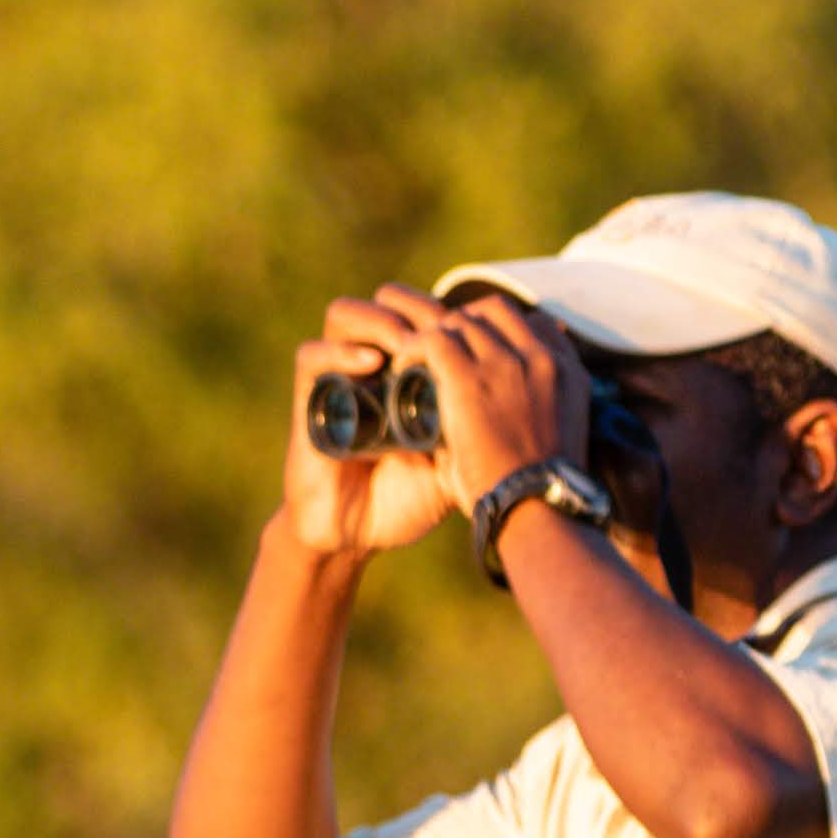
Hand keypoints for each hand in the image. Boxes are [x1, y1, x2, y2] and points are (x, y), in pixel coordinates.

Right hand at [279, 316, 465, 564]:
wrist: (356, 535)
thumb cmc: (406, 499)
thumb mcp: (456, 462)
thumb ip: (480, 432)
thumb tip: (528, 404)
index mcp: (404, 372)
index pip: (419, 315)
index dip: (444, 312)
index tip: (473, 331)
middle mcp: (369, 367)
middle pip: (385, 302)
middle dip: (416, 308)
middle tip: (443, 330)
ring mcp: (337, 379)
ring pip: (344, 314)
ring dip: (378, 321)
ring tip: (407, 346)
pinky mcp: (308, 401)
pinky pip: (312, 357)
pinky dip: (339, 352)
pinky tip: (372, 364)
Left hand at [320, 285, 586, 534]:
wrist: (537, 510)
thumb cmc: (543, 494)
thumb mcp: (558, 442)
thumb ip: (539, 417)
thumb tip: (510, 424)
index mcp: (567, 372)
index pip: (538, 323)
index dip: (503, 331)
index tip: (482, 350)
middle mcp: (539, 358)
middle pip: (494, 312)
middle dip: (464, 323)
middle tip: (440, 351)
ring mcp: (504, 364)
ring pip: (460, 320)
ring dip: (435, 335)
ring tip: (415, 360)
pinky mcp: (468, 378)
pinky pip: (432, 340)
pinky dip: (412, 349)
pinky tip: (400, 368)